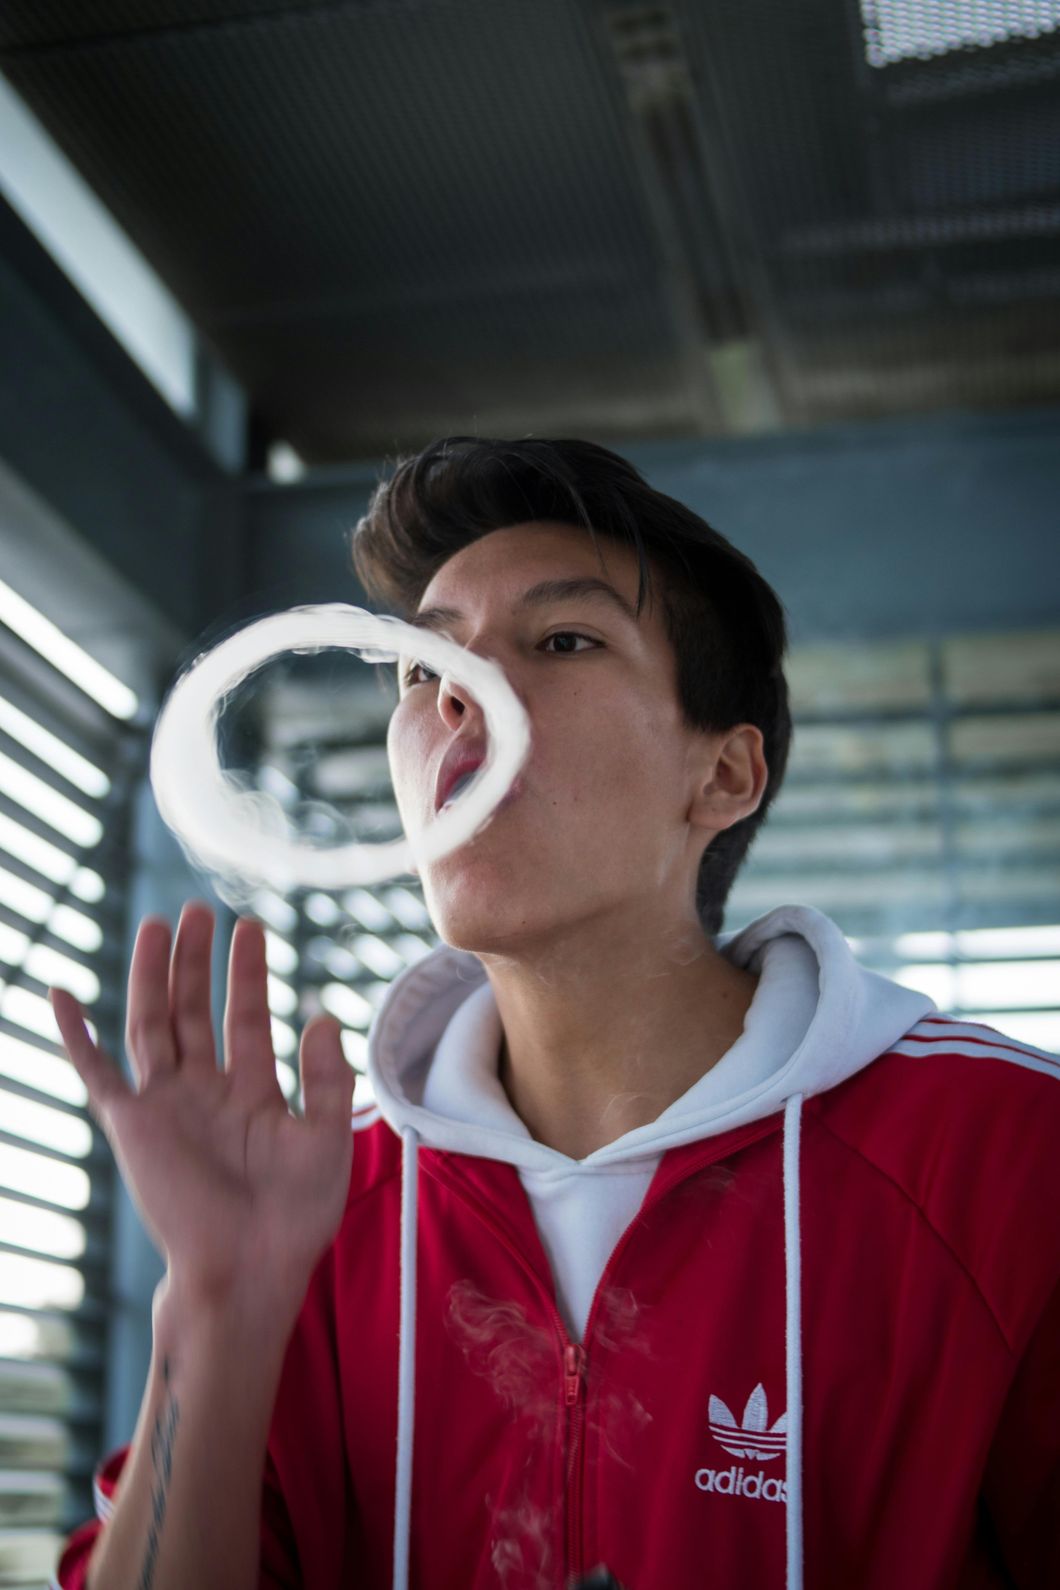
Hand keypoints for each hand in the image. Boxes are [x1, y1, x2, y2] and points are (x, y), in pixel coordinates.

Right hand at [49, 902, 355, 1318]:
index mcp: (251, 1094)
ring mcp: (165, 1106)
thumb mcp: (327, 1136)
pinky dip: (77, 1035)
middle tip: (199, 911)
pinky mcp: (132, 1126)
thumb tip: (322, 1015)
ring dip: (152, 976)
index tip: (249, 927)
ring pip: (152, 1024)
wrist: (249, 1270)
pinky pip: (97, 1073)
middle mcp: (204, 1093)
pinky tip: (62, 994)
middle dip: (196, 962)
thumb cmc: (293, 1216)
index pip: (246, 1017)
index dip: (248, 974)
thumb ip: (327, 1076)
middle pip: (194, 1010)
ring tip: (158, 925)